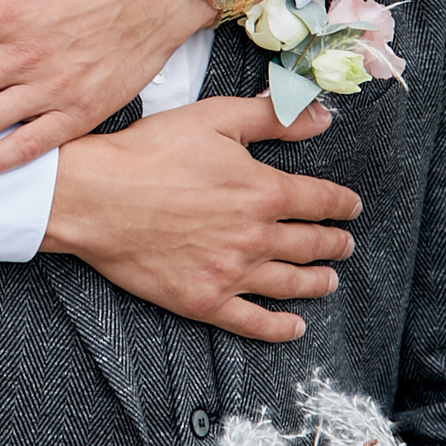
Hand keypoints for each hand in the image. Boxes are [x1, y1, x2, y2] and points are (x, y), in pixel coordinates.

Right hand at [40, 96, 359, 343]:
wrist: (94, 197)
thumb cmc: (148, 153)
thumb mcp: (213, 119)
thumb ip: (271, 118)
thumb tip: (321, 117)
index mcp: (262, 191)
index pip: (320, 200)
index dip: (342, 203)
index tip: (351, 207)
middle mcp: (255, 236)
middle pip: (311, 244)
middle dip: (334, 243)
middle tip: (343, 244)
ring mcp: (231, 272)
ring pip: (290, 283)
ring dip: (317, 282)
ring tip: (328, 280)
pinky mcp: (204, 300)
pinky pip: (253, 322)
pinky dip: (279, 327)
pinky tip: (294, 327)